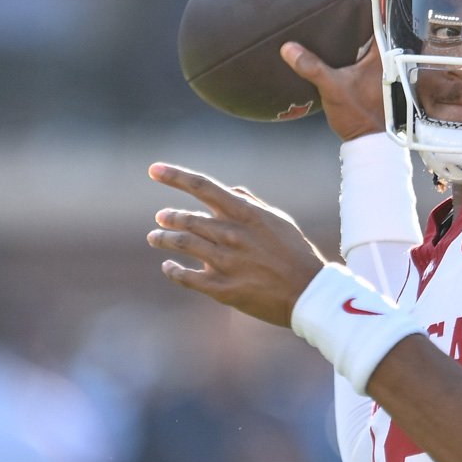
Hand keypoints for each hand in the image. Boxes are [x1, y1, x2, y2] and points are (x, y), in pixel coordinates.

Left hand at [146, 162, 325, 327]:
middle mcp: (231, 234)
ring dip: (163, 239)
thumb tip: (230, 190)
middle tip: (160, 217)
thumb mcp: (278, 220)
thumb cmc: (295, 253)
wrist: (307, 292)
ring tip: (155, 238)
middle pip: (186, 218)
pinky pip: (186, 276)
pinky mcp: (221, 288)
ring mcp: (224, 261)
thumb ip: (251, 204)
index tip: (154, 170)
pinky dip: (172, 270)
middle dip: (169, 217)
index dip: (175, 176)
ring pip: (181, 244)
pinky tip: (168, 266)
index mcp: (245, 213)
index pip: (202, 187)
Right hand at [282, 0, 386, 141]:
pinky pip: (376, 31)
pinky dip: (366, 14)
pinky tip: (347, 12)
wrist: (374, 142)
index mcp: (386, 44)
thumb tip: (287, 48)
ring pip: (386, 13)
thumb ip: (313, 68)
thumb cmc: (361, 117)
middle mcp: (392, 44)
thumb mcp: (334, 91)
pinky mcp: (381, 64)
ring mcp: (388, 53)